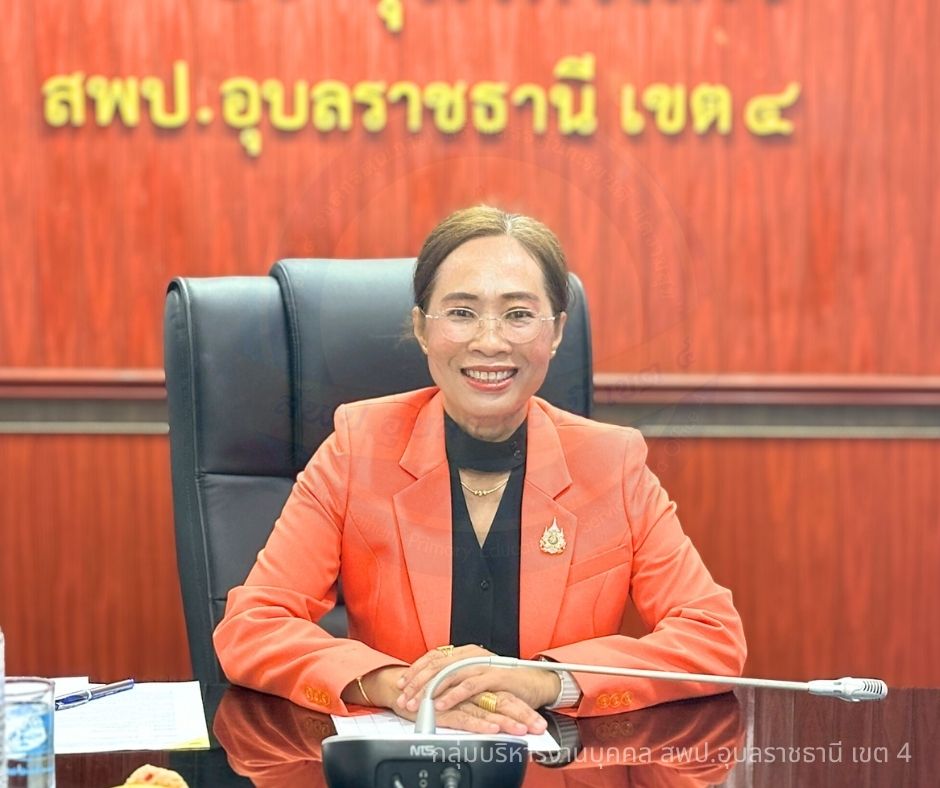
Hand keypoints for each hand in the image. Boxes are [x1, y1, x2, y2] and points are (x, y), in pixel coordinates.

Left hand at [395, 645, 557, 733]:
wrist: (535, 683)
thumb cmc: (505, 683)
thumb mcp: (475, 678)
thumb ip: (457, 678)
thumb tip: (431, 688)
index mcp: (466, 651)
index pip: (434, 656)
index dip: (416, 669)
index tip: (401, 683)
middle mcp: (472, 654)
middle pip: (437, 664)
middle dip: (417, 681)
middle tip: (403, 697)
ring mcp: (484, 663)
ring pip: (450, 673)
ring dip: (431, 689)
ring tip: (417, 703)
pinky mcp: (495, 675)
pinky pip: (470, 685)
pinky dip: (453, 694)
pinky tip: (441, 704)